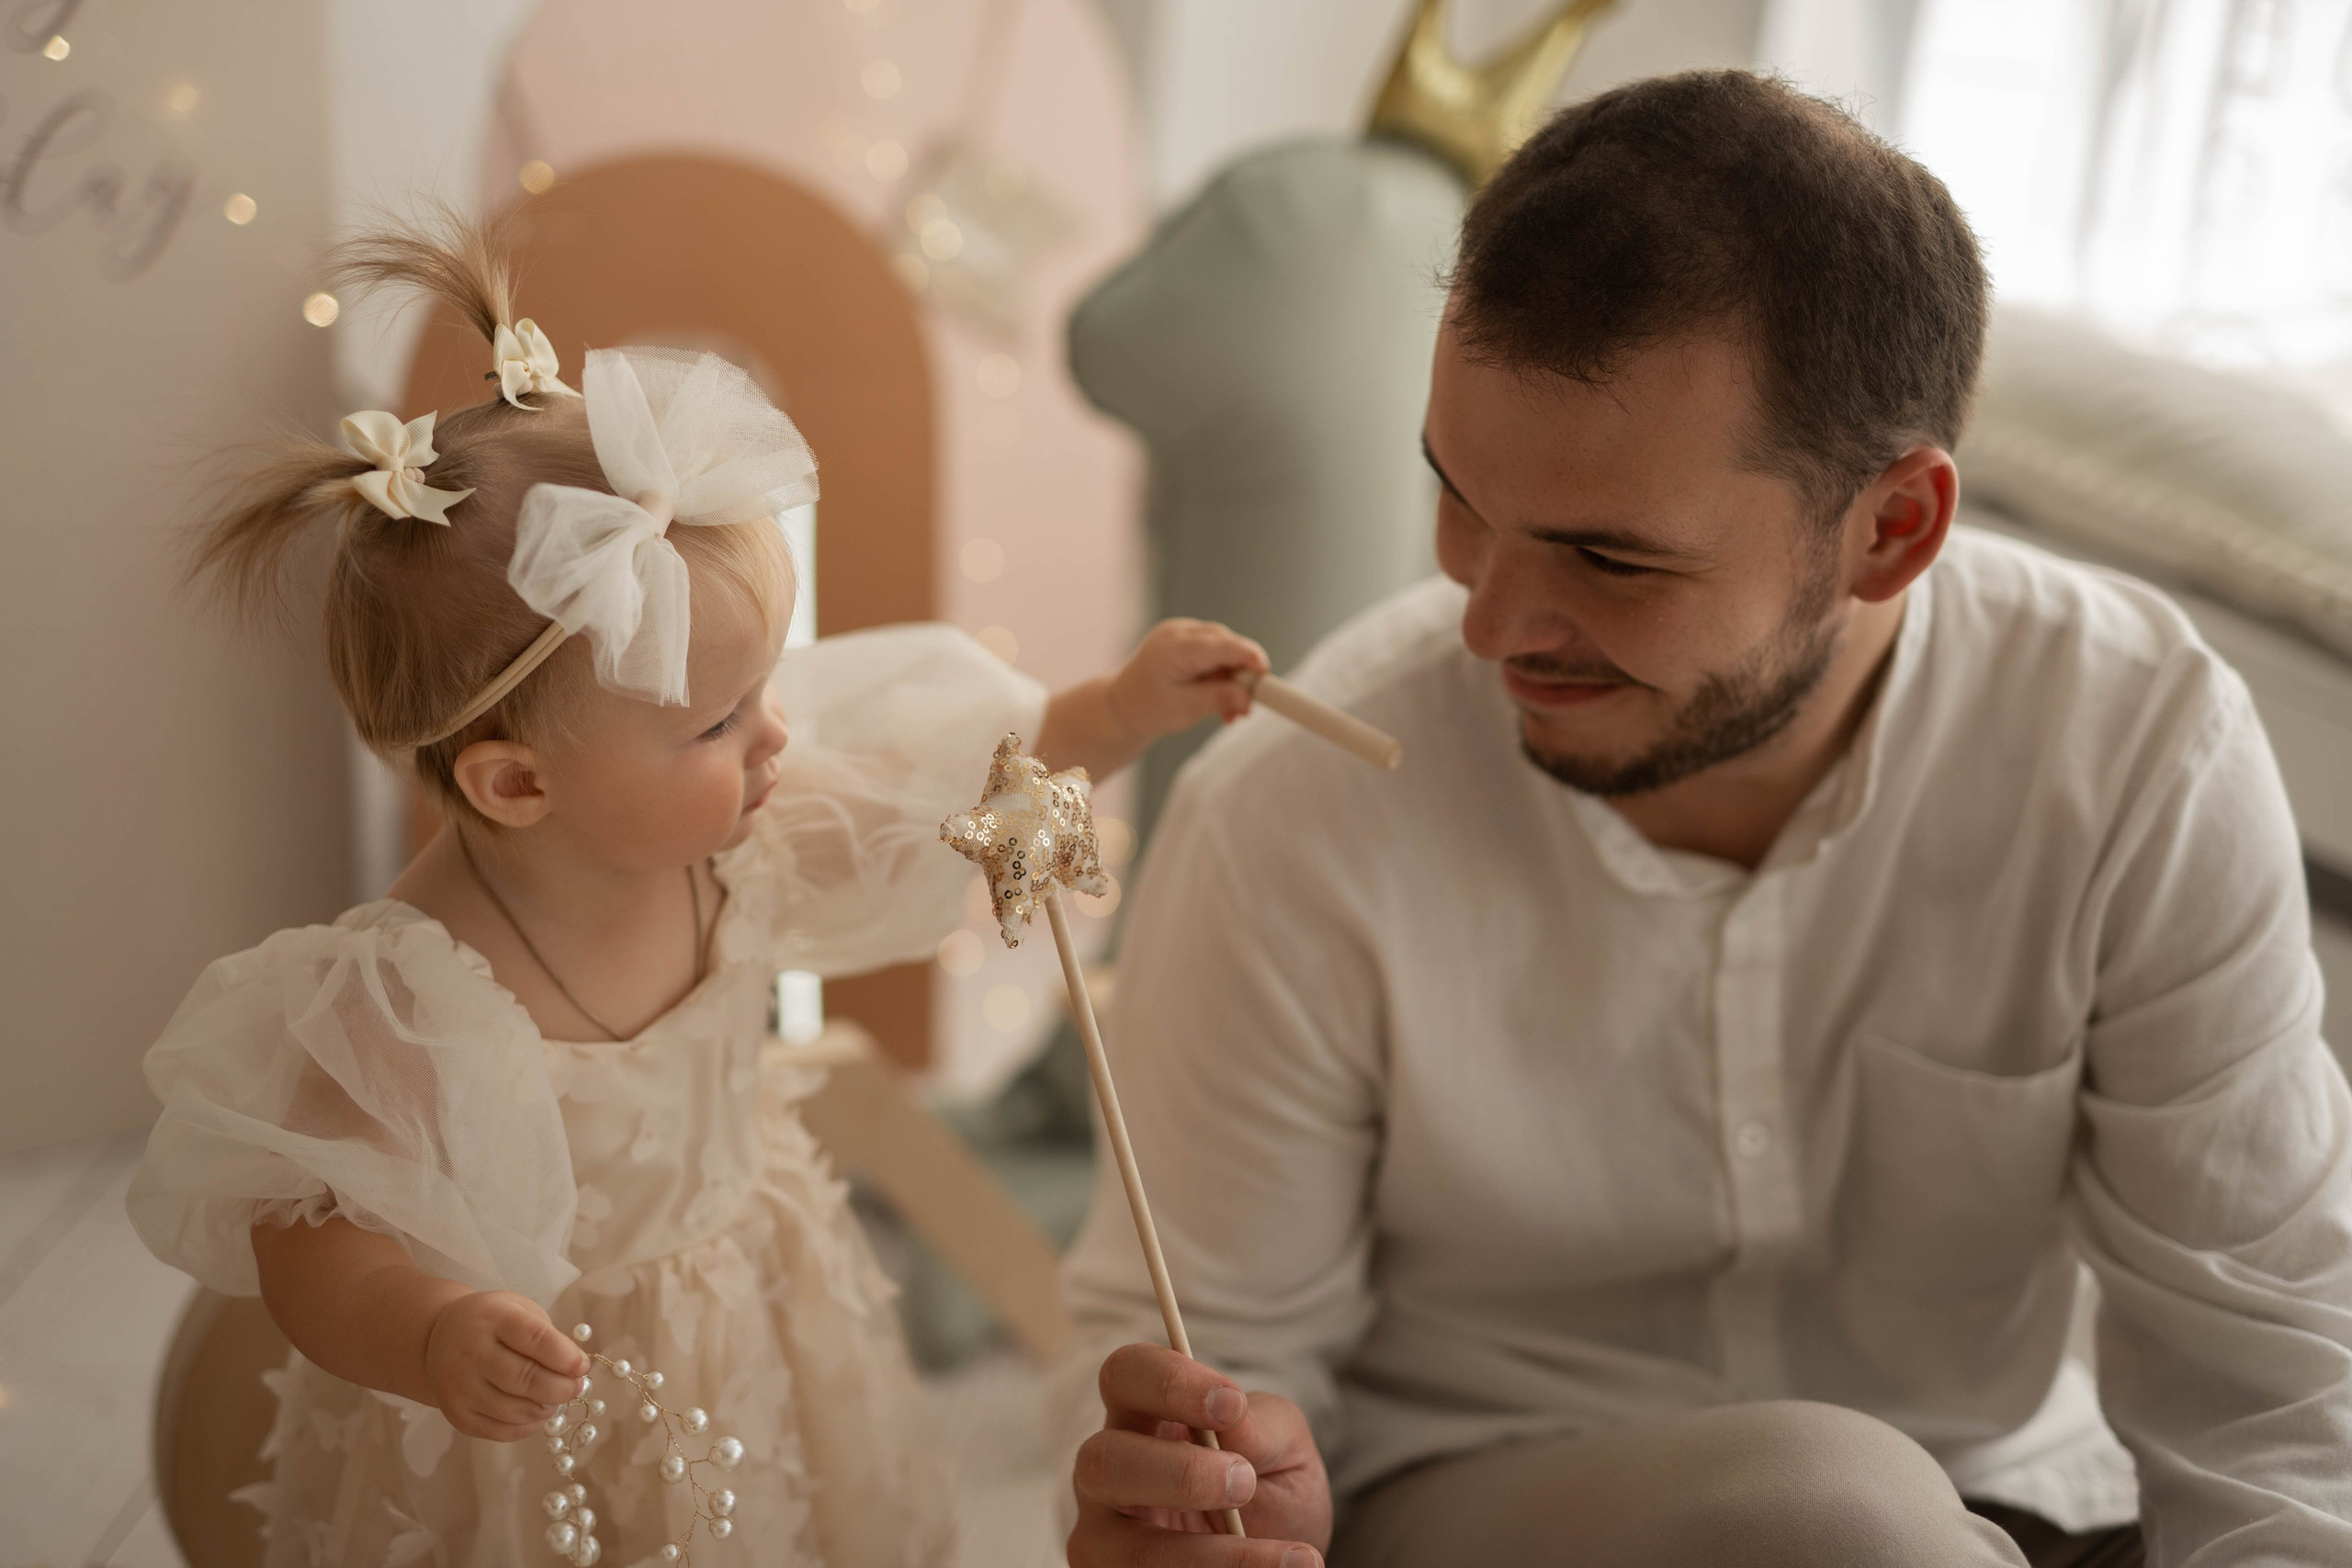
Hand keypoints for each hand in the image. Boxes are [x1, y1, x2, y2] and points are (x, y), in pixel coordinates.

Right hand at [423, 1290, 589, 1440]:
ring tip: (556, 1397)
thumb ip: (547, 1336)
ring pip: (516, 1410)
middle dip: (562, 1387)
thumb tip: (576, 1370)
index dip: (566, 1357)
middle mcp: (471, 1353)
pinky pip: (502, 1431)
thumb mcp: (519, 1310)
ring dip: (547, 1408)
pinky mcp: (458, 1415)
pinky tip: (537, 1411)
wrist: (439, 1338)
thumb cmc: (493, 1323)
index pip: (536, 1339)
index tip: (582, 1366)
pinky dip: (529, 1426)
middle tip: (576, 1386)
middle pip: (526, 1379)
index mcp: (493, 1319)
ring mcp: (461, 1387)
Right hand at [1069, 1343, 1331, 1566]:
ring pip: (1128, 1552)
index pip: (1125, 1374)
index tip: (1231, 1404)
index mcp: (1140, 1416)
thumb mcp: (1282, 1448)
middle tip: (1245, 1484)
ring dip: (1211, 1557)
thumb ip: (1261, 1426)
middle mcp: (1107, 1475)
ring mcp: (1105, 1539)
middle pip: (1102, 1460)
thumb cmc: (1269, 1487)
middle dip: (1179, 1474)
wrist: (1279, 1559)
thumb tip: (1232, 1419)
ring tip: (1288, 1559)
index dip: (1169, 1383)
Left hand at [1106, 619, 1270, 744]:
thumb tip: (1248, 696)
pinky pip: (1215, 650)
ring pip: (1223, 647)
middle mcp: (1177, 632)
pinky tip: (1224, 698)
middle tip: (1247, 707)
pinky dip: (1223, 672)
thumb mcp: (1184, 710)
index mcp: (1171, 648)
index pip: (1220, 644)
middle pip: (1225, 643)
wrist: (1123, 705)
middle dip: (1243, 673)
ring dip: (1234, 676)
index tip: (1265, 675)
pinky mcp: (1187, 639)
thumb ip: (1218, 699)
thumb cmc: (1148, 709)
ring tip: (1232, 711)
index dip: (1248, 656)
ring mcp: (1181, 632)